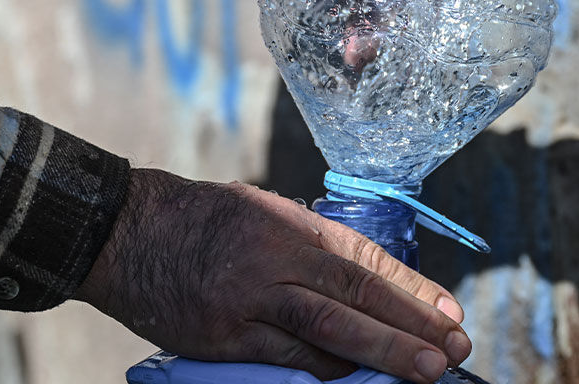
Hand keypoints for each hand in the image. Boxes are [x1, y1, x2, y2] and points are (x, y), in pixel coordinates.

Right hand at [74, 170, 470, 383]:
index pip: (364, 259)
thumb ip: (308, 246)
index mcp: (289, 223)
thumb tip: (363, 283)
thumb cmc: (199, 219)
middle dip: (411, 326)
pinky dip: (325, 371)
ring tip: (425, 371)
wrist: (124, 232)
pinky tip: (357, 380)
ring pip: (328, 332)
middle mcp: (275, 260)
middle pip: (355, 297)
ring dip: (381, 355)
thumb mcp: (261, 211)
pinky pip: (285, 361)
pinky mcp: (222, 338)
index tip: (450, 310)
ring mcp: (248, 302)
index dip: (411, 287)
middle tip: (454, 348)